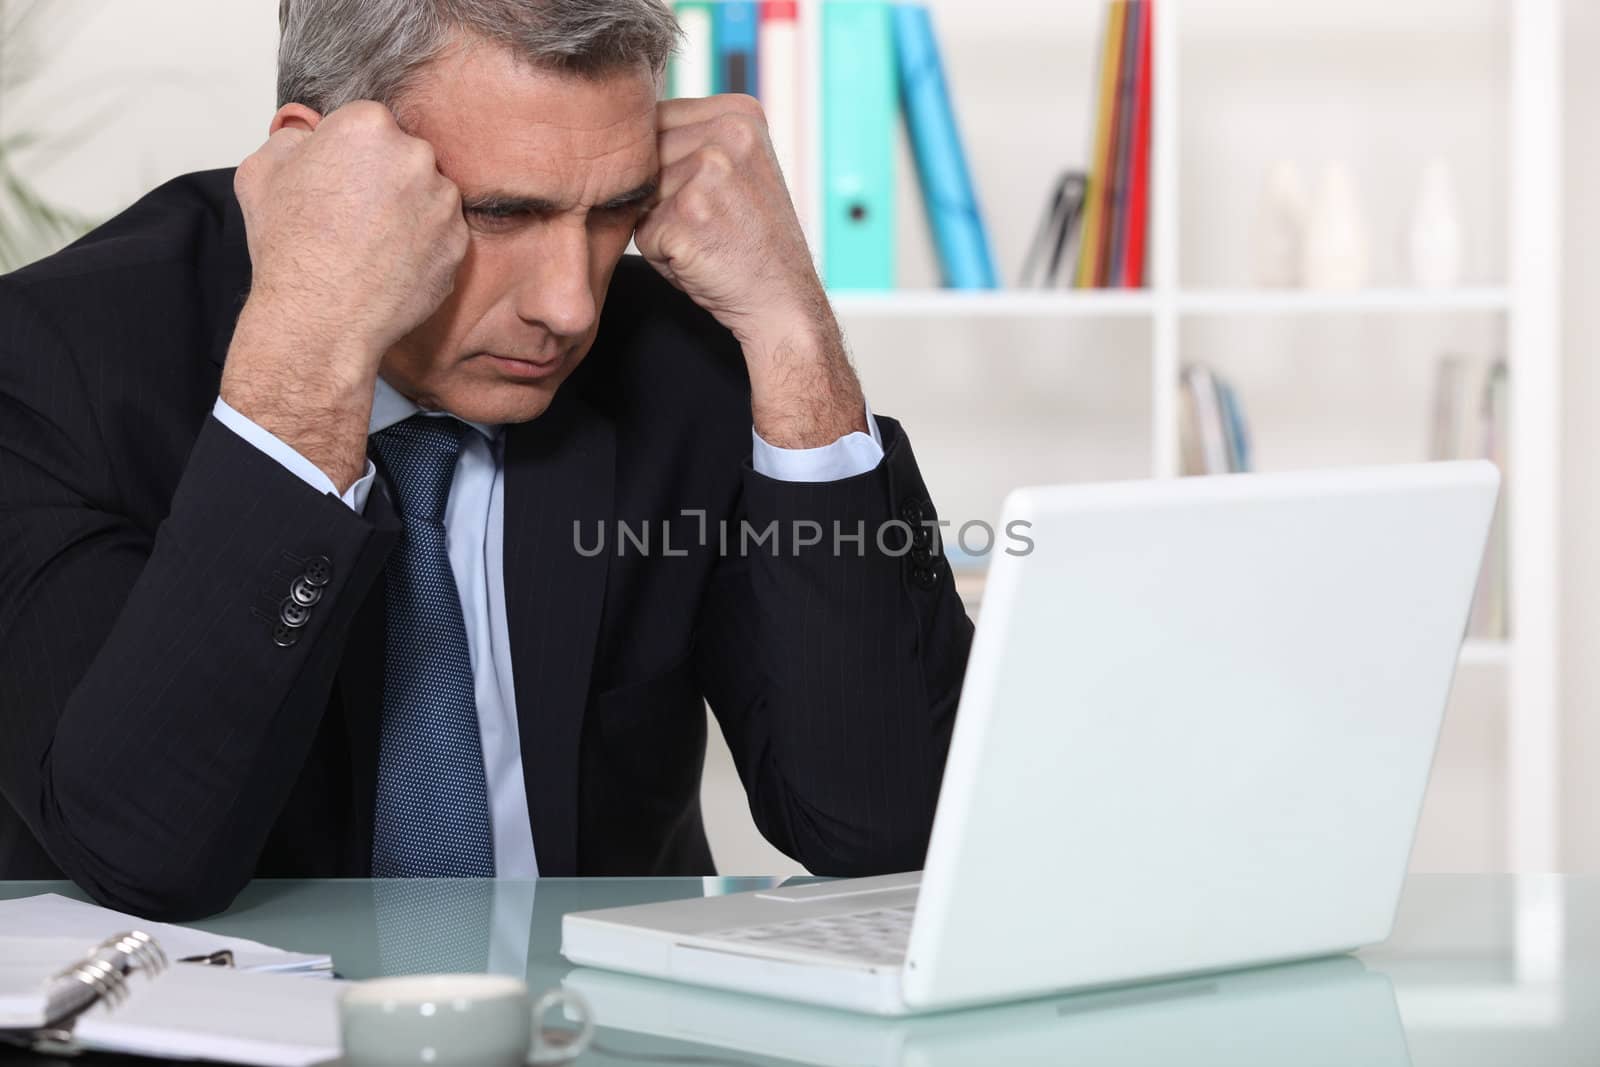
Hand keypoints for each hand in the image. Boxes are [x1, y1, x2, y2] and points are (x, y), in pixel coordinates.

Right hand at [222, 101, 468, 490]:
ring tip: (369, 245)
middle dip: (383, 180)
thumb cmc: (289, 248)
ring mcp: (444, 203)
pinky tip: (389, 265)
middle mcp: (416, 157)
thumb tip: (310, 136)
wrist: (321, 318)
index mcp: (367, 126)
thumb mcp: (261, 172)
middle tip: (352, 216)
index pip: (367, 125)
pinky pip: (442, 235)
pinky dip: (422, 246)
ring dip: (407, 212)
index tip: (335, 181)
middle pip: (403, 157)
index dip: (348, 154)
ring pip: (427, 195)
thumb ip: (292, 139)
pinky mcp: (460, 244)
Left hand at [636, 96, 865, 448]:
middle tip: (711, 224)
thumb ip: (687, 141)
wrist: (783, 301)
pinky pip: (642, 232)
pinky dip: (661, 255)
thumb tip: (615, 134)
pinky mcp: (688, 214)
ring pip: (639, 195)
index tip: (707, 197)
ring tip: (706, 240)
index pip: (656, 121)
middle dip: (660, 197)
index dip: (664, 167)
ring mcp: (709, 172)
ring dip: (659, 225)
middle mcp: (728, 133)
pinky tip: (702, 259)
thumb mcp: (731, 171)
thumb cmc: (748, 241)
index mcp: (740, 113)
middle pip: (645, 157)